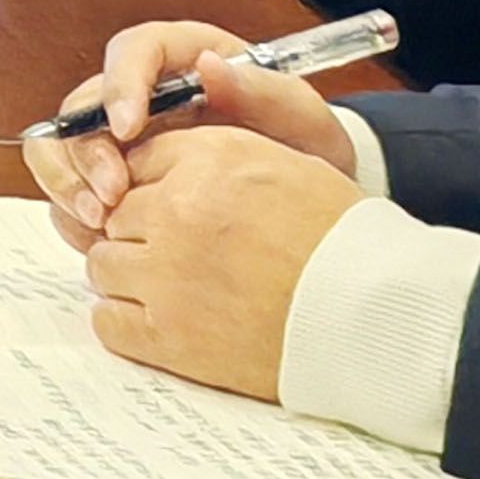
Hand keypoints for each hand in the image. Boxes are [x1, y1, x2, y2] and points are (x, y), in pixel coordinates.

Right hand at [27, 17, 357, 241]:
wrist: (308, 209)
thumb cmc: (305, 152)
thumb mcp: (303, 121)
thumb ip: (265, 91)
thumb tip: (209, 66)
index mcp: (183, 61)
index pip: (133, 51)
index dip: (119, 85)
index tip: (128, 127)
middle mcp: (141, 95)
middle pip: (84, 106)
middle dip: (87, 152)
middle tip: (111, 196)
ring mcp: (120, 141)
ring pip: (62, 147)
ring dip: (68, 183)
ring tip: (100, 223)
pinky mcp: (112, 180)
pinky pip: (69, 190)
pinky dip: (73, 215)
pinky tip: (100, 240)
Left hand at [79, 125, 364, 403]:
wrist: (376, 316)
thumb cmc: (344, 241)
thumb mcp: (289, 165)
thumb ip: (219, 151)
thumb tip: (179, 142)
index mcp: (211, 159)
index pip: (138, 159)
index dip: (153, 186)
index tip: (168, 206)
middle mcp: (178, 210)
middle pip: (115, 212)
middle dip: (139, 231)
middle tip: (176, 253)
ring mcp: (167, 275)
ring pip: (103, 265)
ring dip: (130, 276)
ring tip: (174, 289)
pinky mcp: (168, 335)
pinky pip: (107, 322)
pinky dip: (124, 323)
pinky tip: (158, 321)